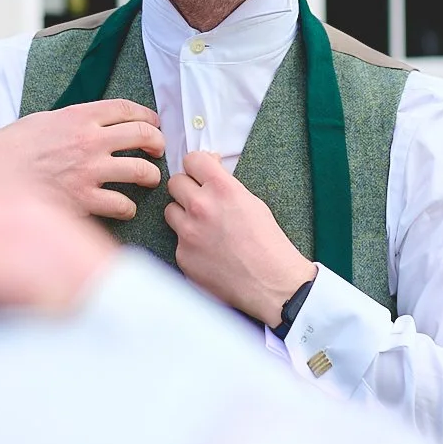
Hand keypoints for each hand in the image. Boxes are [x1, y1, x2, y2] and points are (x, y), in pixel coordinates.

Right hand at [0, 99, 165, 220]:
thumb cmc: (8, 150)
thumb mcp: (42, 121)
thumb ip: (72, 122)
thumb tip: (92, 126)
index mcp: (78, 116)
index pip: (126, 108)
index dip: (147, 115)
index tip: (153, 123)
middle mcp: (90, 141)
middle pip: (143, 136)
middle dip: (157, 143)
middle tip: (158, 151)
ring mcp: (89, 172)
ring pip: (141, 171)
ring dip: (150, 176)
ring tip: (148, 180)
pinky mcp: (84, 201)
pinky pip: (123, 204)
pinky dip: (128, 207)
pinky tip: (123, 207)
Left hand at [165, 151, 315, 326]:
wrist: (271, 283)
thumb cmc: (268, 245)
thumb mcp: (252, 203)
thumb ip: (225, 187)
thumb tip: (210, 174)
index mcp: (222, 189)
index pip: (193, 160)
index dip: (198, 166)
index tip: (200, 172)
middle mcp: (201, 207)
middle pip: (175, 183)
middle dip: (187, 189)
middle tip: (200, 199)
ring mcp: (188, 233)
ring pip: (170, 211)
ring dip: (183, 215)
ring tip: (203, 227)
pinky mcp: (183, 256)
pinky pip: (177, 241)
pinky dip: (189, 244)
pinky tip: (208, 252)